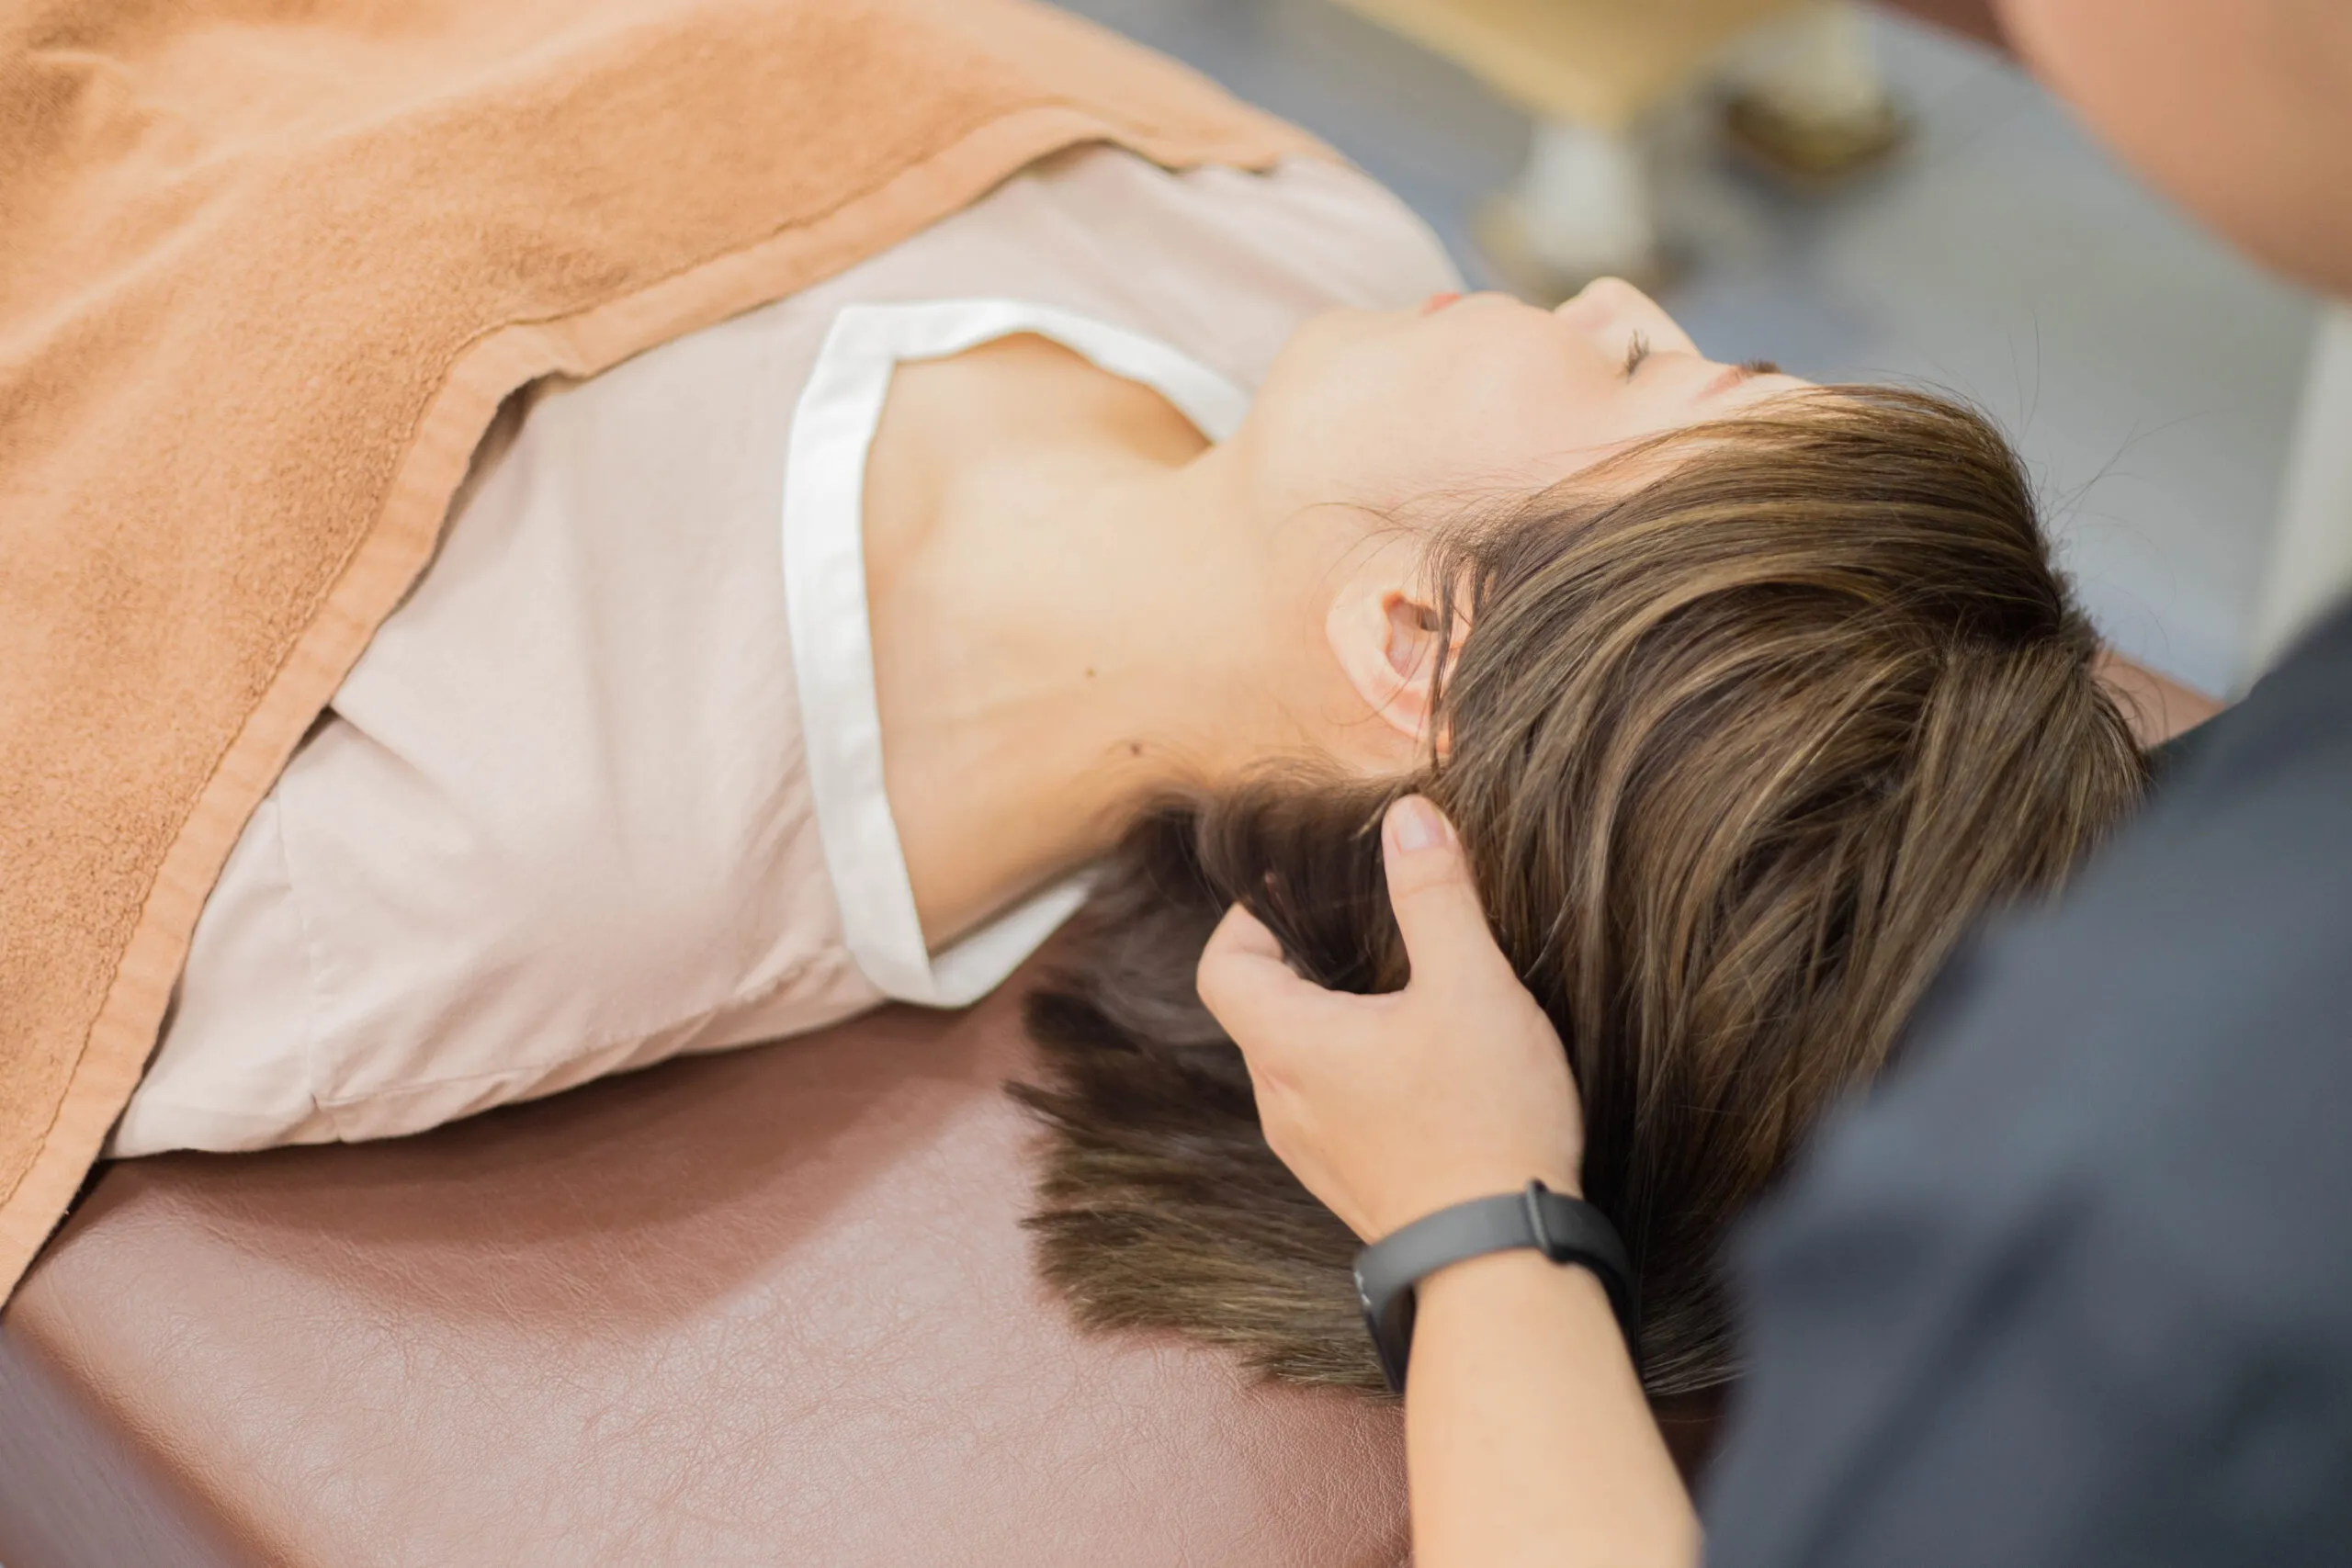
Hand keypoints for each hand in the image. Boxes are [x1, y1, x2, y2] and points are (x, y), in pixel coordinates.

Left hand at [1195, 794, 1585, 1241]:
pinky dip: (1351, 1067)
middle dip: (1298, 958)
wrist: (1502, 1262)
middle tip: (1357, 923)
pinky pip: (1326, 1105)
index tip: (1300, 888)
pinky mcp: (1348, 1182)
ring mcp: (1310, 1151)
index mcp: (1289, 1045)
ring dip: (1328, 1017)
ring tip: (1396, 989)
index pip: (1222, 965)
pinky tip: (1418, 1062)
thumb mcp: (1471, 988)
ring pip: (1293, 1060)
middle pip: (1256, 1009)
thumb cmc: (1485, 1123)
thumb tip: (1408, 817)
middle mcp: (1280, 1101)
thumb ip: (1436, 895)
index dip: (1249, 917)